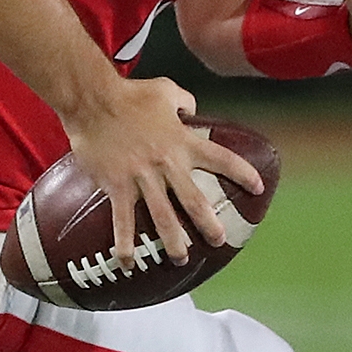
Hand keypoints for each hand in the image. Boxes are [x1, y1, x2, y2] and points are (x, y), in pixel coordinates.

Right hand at [60, 75, 265, 265]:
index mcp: (182, 141)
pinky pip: (123, 220)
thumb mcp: (165, 89)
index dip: (242, 173)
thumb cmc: (129, 94)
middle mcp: (167, 163)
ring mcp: (142, 178)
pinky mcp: (118, 186)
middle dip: (209, 224)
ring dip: (174, 241)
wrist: (93, 100)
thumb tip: (192, 108)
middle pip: (194, 200)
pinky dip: (125, 243)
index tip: (257, 187)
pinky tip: (127, 262)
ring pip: (163, 217)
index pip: (221, 159)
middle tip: (219, 240)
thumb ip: (185, 100)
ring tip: (181, 259)